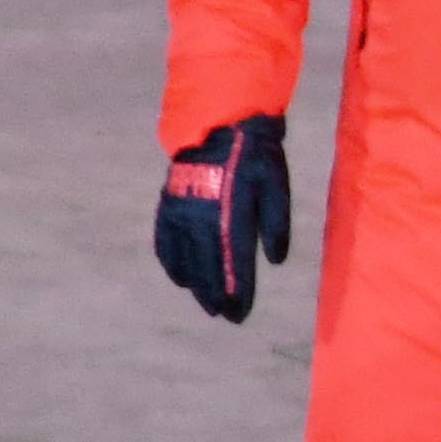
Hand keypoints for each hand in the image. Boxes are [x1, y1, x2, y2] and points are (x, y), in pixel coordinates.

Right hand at [154, 114, 291, 324]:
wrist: (217, 124)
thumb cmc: (255, 157)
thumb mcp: (276, 187)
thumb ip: (276, 225)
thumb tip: (275, 262)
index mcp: (231, 215)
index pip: (235, 265)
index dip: (238, 292)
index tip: (239, 314)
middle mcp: (201, 218)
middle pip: (208, 268)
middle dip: (216, 295)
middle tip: (225, 317)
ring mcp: (180, 212)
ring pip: (185, 259)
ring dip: (195, 285)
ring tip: (206, 304)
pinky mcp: (167, 205)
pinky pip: (164, 242)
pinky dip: (172, 263)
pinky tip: (181, 279)